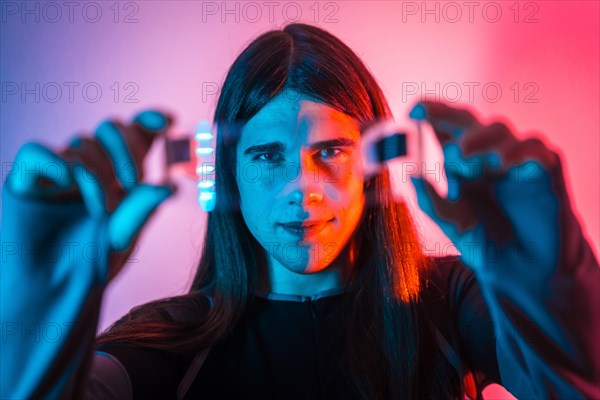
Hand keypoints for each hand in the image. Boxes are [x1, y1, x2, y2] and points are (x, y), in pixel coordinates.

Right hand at [5, 110, 176, 279]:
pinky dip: (56, 163)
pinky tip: (68, 182)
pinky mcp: (25, 181)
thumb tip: (170, 184)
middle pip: (111, 128)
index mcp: (118, 175)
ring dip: (98, 175)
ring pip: (83, 144)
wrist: (57, 290)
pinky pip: (38, 152)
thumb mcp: (126, 231)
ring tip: (100, 211)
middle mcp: (90, 167)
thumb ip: (143, 205)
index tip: (168, 121)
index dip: (150, 121)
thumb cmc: (92, 262)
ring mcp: (58, 171)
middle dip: (126, 149)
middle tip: (131, 182)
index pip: (135, 134)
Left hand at [408, 101, 562, 273]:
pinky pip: (535, 149)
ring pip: (499, 131)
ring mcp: (517, 164)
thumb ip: (434, 204)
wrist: (527, 276)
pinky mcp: (545, 172)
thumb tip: (411, 176)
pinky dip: (516, 150)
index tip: (412, 112)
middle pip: (469, 123)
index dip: (432, 120)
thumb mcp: (455, 227)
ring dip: (476, 138)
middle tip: (424, 113)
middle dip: (446, 114)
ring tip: (457, 155)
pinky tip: (499, 162)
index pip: (447, 136)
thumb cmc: (492, 248)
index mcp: (465, 170)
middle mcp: (488, 161)